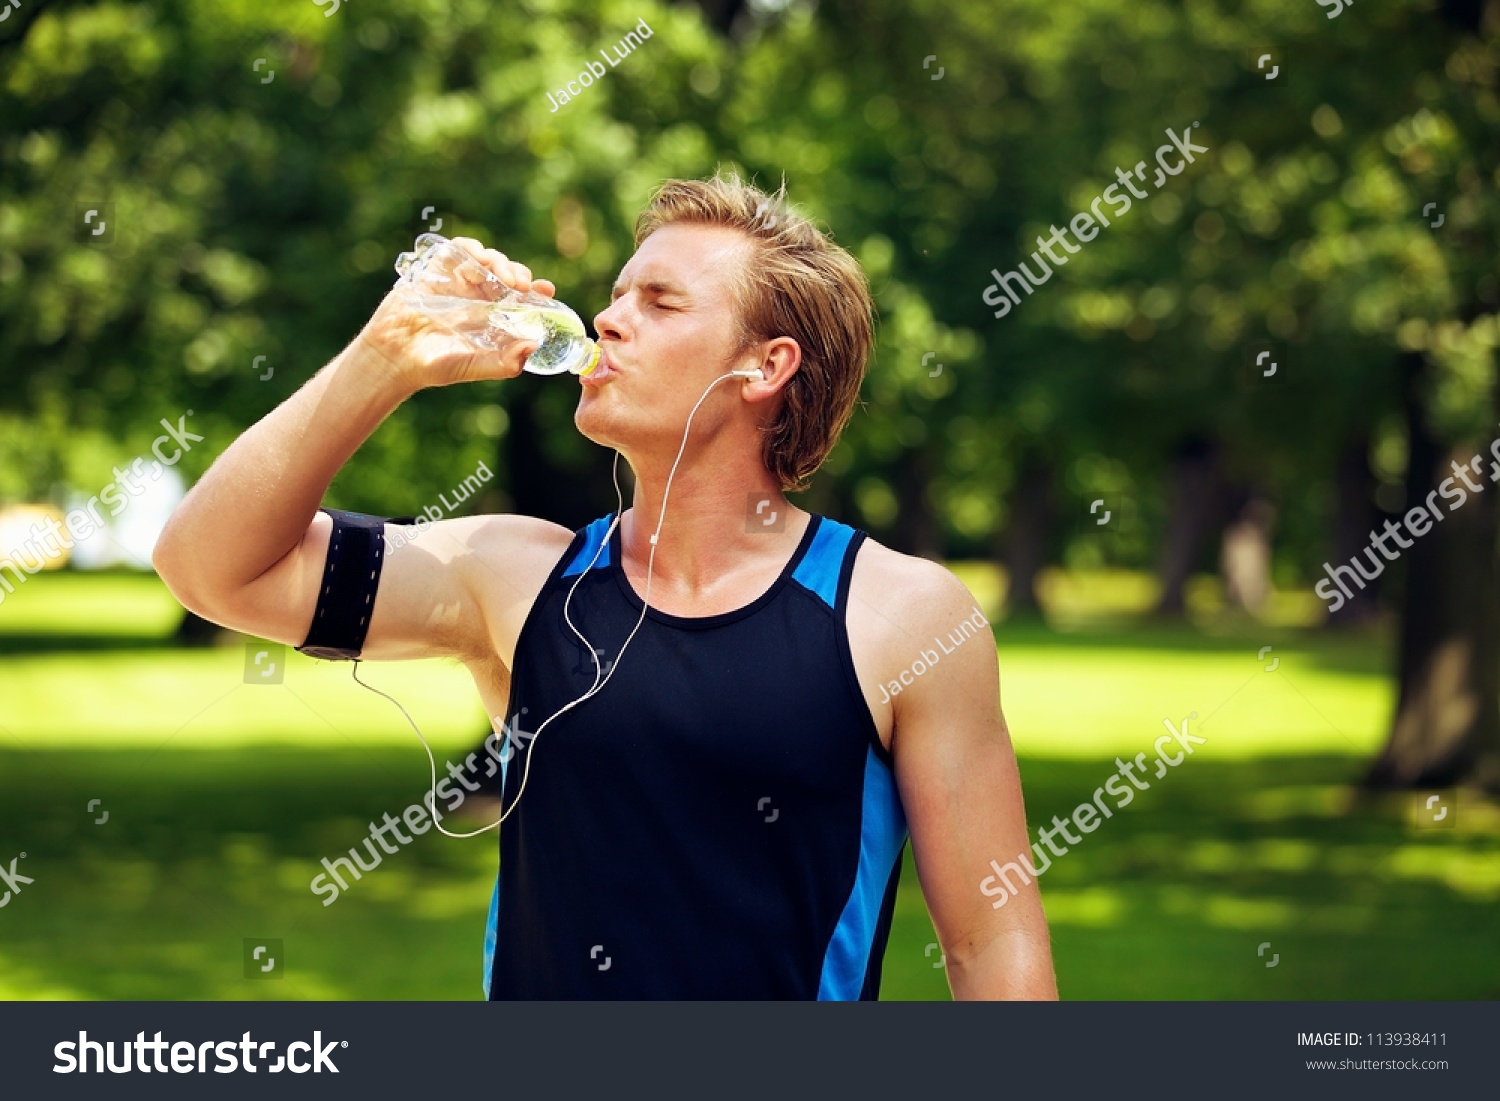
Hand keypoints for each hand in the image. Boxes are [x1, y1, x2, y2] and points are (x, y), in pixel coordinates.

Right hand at [355, 236, 558, 390]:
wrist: (394, 358)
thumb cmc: (434, 366)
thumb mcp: (474, 366)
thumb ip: (504, 363)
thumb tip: (533, 346)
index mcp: (491, 315)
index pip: (520, 296)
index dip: (536, 290)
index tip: (547, 289)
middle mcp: (476, 296)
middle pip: (505, 273)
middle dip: (518, 273)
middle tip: (522, 285)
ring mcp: (456, 281)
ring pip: (484, 258)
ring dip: (498, 261)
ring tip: (502, 276)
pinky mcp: (434, 269)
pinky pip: (455, 250)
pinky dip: (469, 251)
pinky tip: (476, 265)